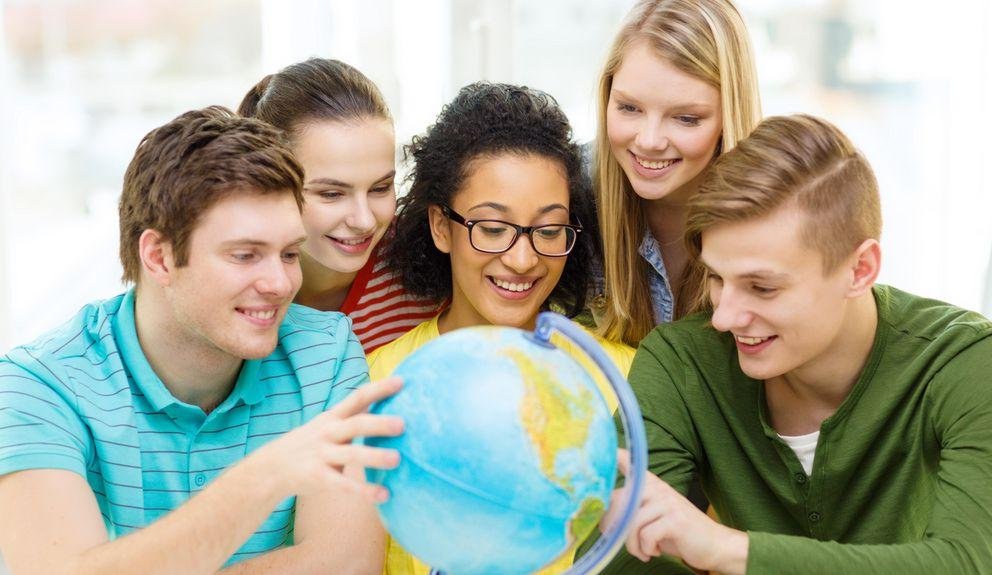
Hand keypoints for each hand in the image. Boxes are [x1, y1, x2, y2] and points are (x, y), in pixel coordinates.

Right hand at [250, 377, 404, 501]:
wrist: (271, 468)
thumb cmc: (311, 444)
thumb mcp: (328, 426)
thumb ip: (353, 419)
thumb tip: (390, 412)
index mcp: (333, 417)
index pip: (358, 398)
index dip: (379, 389)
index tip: (401, 381)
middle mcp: (328, 433)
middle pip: (356, 425)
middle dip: (379, 424)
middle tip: (402, 424)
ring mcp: (321, 455)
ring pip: (351, 455)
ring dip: (374, 457)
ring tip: (397, 459)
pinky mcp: (318, 478)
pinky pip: (344, 485)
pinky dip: (364, 491)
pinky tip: (384, 495)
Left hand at [603, 450, 748, 574]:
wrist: (714, 545)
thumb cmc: (678, 533)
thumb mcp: (653, 516)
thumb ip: (632, 510)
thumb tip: (603, 516)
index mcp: (651, 484)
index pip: (630, 462)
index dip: (615, 456)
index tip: (607, 450)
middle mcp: (658, 488)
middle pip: (619, 501)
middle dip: (613, 526)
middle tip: (619, 540)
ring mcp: (667, 503)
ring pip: (631, 523)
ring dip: (632, 545)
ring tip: (642, 552)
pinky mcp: (675, 520)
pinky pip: (646, 535)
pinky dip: (646, 549)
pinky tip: (654, 552)